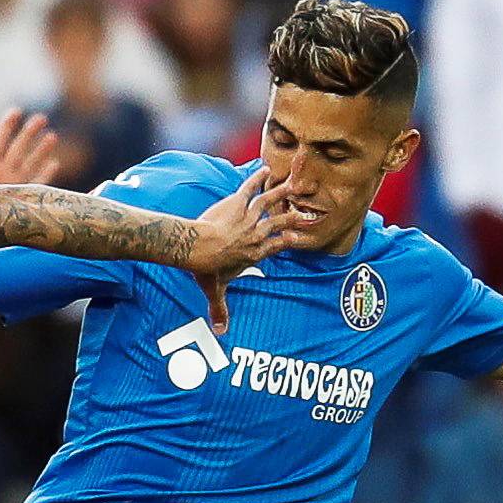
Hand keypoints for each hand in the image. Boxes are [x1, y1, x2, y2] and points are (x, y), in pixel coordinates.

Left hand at [0, 109, 62, 189]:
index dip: (8, 125)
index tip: (16, 111)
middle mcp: (3, 172)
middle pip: (18, 147)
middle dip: (29, 133)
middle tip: (41, 118)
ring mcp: (13, 184)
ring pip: (30, 163)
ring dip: (41, 150)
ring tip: (52, 136)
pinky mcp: (22, 198)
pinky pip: (37, 184)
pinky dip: (46, 174)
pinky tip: (54, 163)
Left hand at [187, 168, 301, 332]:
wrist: (197, 248)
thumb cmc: (207, 269)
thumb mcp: (215, 290)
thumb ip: (219, 310)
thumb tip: (220, 332)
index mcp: (254, 253)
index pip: (275, 246)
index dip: (287, 241)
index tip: (298, 238)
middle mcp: (256, 234)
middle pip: (279, 223)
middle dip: (293, 217)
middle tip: (305, 213)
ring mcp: (248, 217)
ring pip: (269, 202)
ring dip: (281, 193)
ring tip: (293, 185)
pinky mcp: (237, 203)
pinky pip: (250, 188)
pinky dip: (257, 179)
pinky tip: (265, 170)